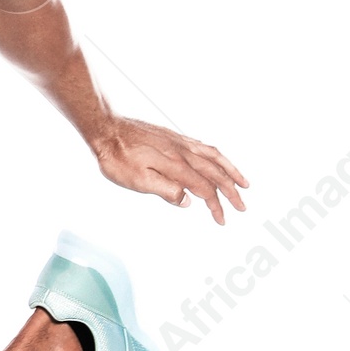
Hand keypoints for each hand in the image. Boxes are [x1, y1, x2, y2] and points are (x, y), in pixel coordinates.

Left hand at [95, 117, 247, 223]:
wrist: (106, 129)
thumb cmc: (117, 157)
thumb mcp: (137, 181)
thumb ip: (165, 191)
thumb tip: (186, 201)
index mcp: (176, 166)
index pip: (204, 189)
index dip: (215, 206)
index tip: (222, 220)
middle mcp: (183, 152)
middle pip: (215, 173)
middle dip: (231, 191)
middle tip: (242, 207)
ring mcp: (180, 143)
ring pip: (214, 157)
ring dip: (231, 171)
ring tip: (243, 183)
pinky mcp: (174, 137)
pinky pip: (203, 147)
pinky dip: (217, 156)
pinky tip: (218, 160)